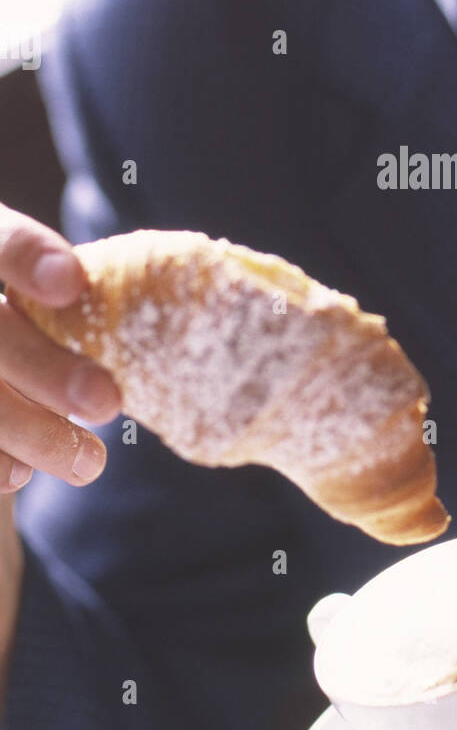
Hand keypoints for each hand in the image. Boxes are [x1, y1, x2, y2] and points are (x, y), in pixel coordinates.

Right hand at [0, 203, 120, 495]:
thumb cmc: (22, 316)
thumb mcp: (40, 292)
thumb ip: (68, 293)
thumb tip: (166, 314)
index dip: (23, 255)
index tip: (72, 284)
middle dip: (45, 367)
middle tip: (109, 402)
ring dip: (28, 430)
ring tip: (90, 463)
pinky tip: (18, 473)